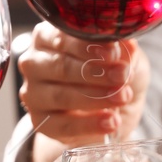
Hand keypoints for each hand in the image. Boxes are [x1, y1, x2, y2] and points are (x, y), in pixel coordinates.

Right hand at [17, 22, 148, 144]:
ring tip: (122, 98)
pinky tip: (111, 122)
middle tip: (122, 76)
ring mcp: (33, 93)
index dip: (89, 46)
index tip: (114, 53)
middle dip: (96, 72)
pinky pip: (63, 125)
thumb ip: (123, 50)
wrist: (109, 112)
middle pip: (61, 66)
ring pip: (62, 96)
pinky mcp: (39, 121)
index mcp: (48, 36)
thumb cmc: (112, 76)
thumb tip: (128, 45)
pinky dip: (90, 124)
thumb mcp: (124, 57)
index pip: (64, 37)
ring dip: (96, 97)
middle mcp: (34, 62)